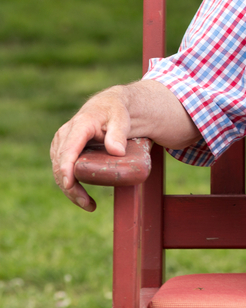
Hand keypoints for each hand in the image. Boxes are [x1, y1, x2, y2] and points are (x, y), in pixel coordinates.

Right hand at [50, 87, 131, 211]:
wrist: (108, 105)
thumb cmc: (116, 111)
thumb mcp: (121, 118)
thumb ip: (119, 133)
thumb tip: (117, 151)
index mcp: (80, 125)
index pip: (68, 150)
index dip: (67, 169)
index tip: (69, 185)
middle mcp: (65, 134)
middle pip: (61, 164)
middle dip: (71, 187)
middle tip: (88, 204)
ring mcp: (61, 143)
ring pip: (59, 170)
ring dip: (69, 189)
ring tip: (87, 204)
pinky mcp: (62, 150)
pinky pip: (62, 169)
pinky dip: (69, 183)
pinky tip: (81, 196)